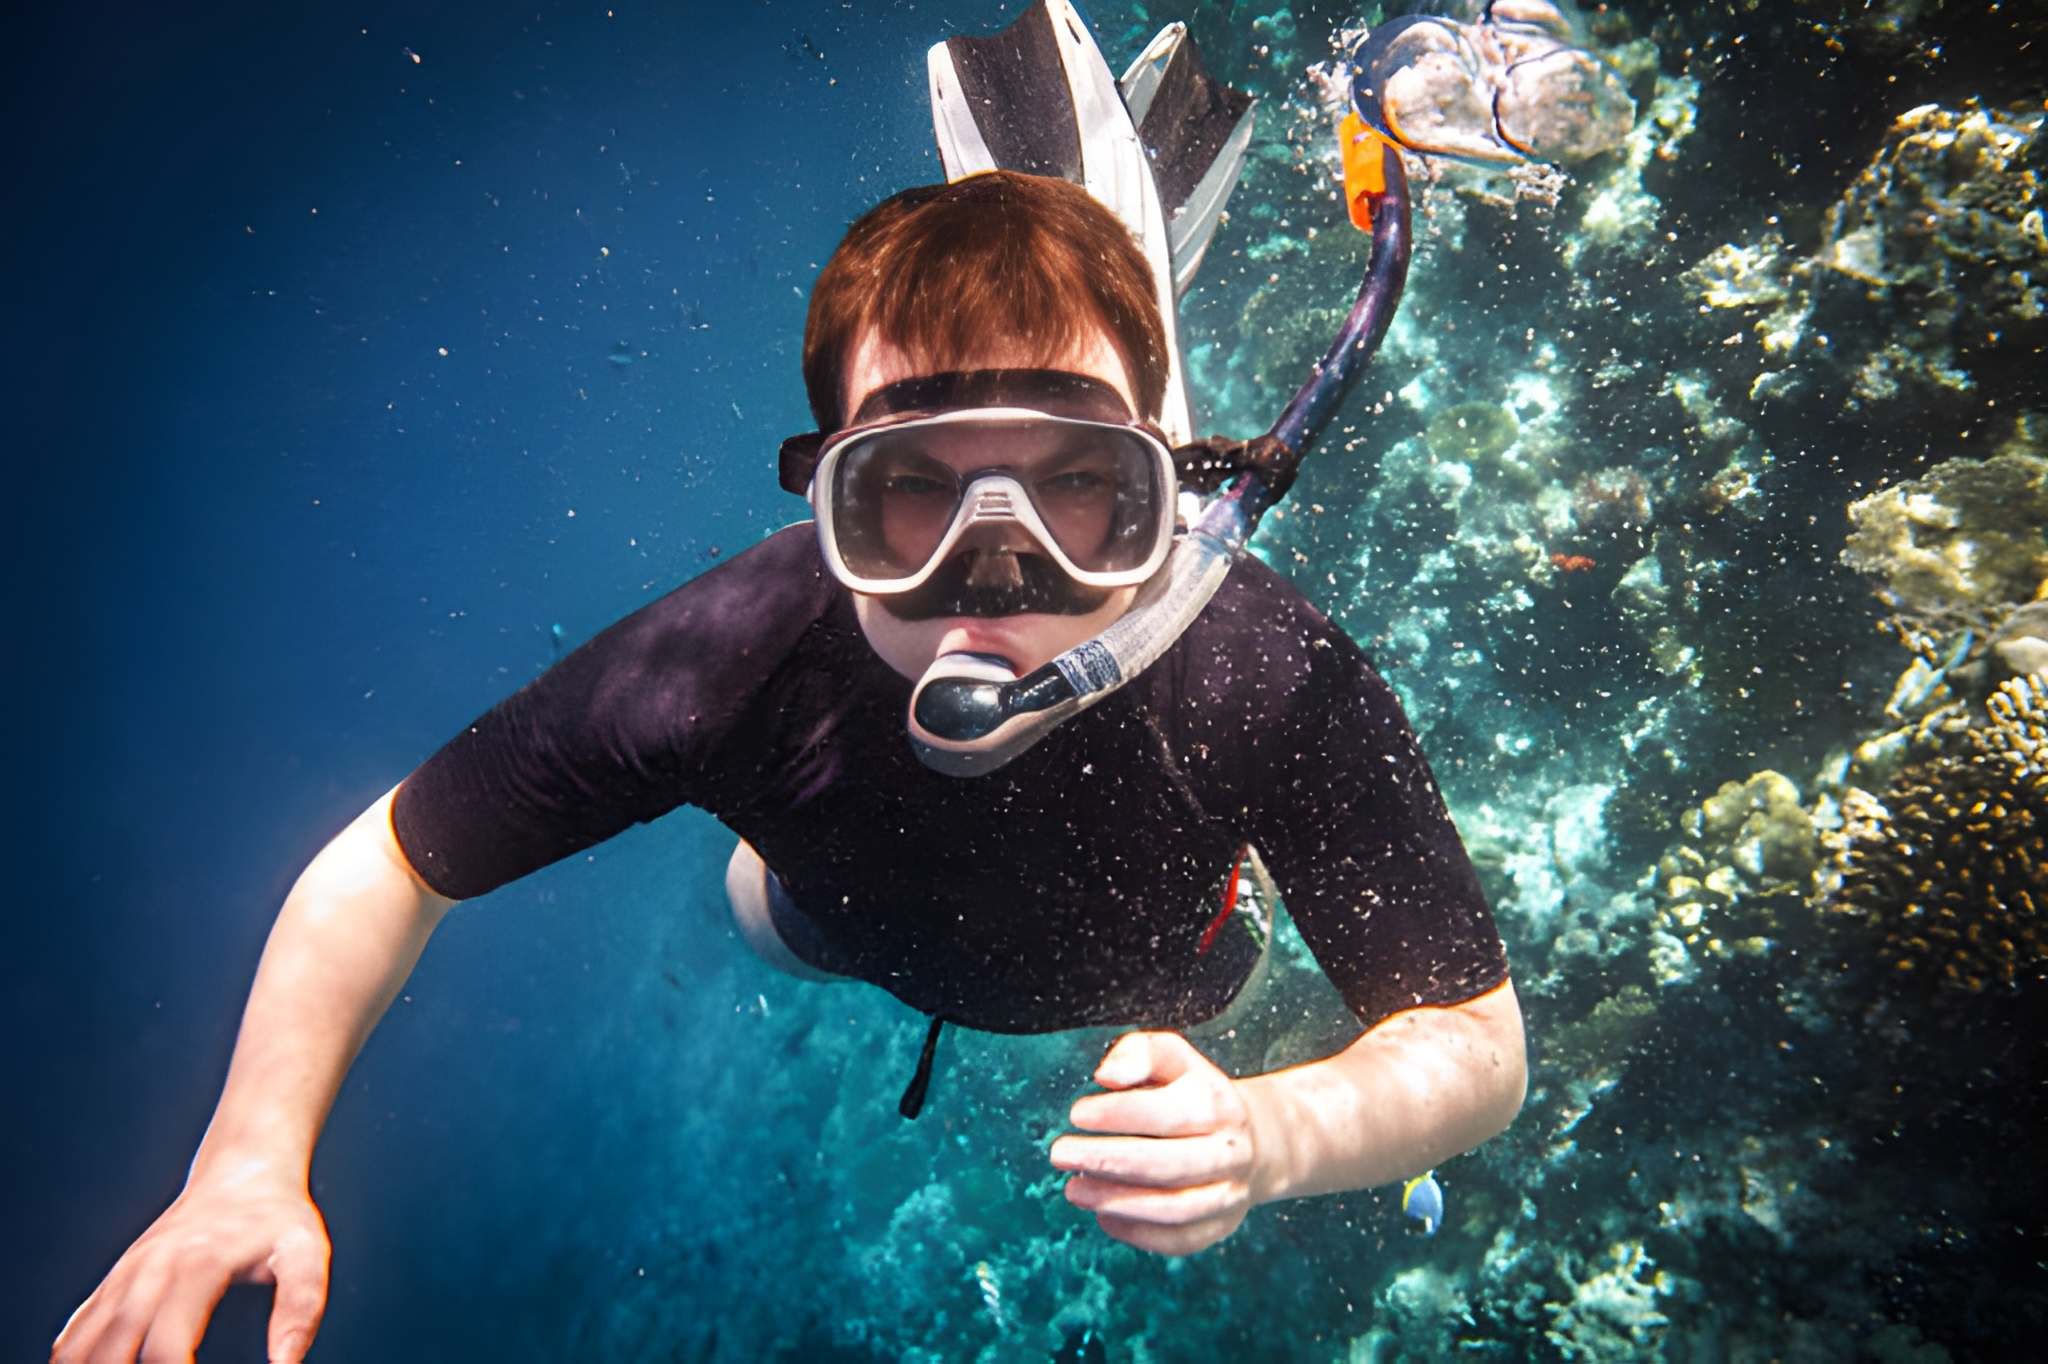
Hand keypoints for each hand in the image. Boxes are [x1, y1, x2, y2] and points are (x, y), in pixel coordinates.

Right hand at [52, 1160, 329, 1363]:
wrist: (243, 1172)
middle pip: (113, 1350)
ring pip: (81, 1342)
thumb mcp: (307, 1253)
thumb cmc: (277, 1218)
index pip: (167, 1347)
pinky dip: (73, 1358)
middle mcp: (149, 1271)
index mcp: (195, 1266)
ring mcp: (126, 1276)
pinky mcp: (116, 1281)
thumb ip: (302, 1307)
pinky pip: (76, 1330)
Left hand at [1049, 1030, 1260, 1255]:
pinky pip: (1176, 1240)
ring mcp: (1227, 1195)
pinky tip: (1102, 1213)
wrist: (1252, 1142)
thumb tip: (1106, 1076)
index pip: (1167, 1114)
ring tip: (1072, 1188)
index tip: (1077, 1114)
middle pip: (1168, 1165)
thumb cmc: (1193, 1095)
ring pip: (1173, 1209)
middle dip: (1107, 1161)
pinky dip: (1135, 1232)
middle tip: (1060, 1154)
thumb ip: (1139, 1053)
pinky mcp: (1218, 1228)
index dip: (1118, 1114)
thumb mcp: (1173, 1059)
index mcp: (1217, 1105)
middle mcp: (1229, 1153)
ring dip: (1116, 1201)